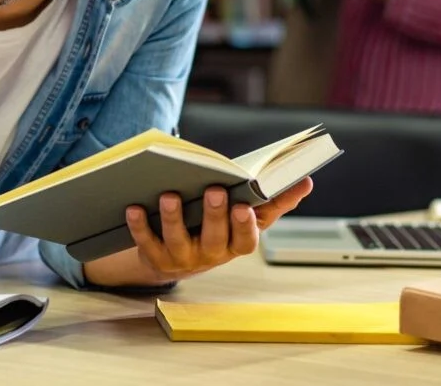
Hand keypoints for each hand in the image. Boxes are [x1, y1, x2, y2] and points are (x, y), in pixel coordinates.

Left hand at [123, 178, 312, 281]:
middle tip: (214, 190)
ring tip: (170, 195)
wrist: (178, 256)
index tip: (245, 205)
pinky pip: (147, 243)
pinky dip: (140, 226)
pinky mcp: (157, 258)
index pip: (248, 237)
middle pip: (216, 238)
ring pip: (180, 241)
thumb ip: (274, 201)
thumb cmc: (219, 226)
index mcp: (238, 243)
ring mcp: (184, 259)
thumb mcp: (247, 216)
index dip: (247, 224)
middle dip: (215, 215)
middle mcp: (213, 255)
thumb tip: (307, 182)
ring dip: (174, 218)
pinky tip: (134, 207)